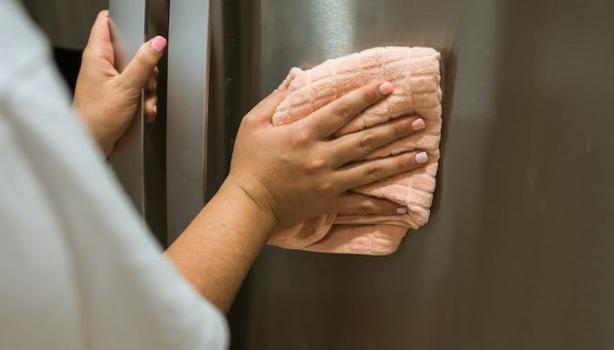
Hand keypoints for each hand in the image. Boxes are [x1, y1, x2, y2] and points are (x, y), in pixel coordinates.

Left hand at [74, 10, 166, 154]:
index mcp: (97, 56)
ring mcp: (108, 81)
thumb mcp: (127, 88)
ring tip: (143, 101)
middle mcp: (101, 66)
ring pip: (137, 73)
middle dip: (146, 67)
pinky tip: (143, 110)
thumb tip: (157, 43)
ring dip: (147, 88)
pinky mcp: (115, 95)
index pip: (106, 23)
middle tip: (146, 79)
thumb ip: (143, 63)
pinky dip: (144, 100)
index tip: (141, 31)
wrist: (92, 144)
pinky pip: (136, 90)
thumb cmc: (97, 119)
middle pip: (132, 52)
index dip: (124, 22)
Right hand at [226, 81, 428, 227]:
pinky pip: (361, 205)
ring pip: (370, 170)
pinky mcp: (330, 202)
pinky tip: (403, 207)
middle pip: (365, 140)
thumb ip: (276, 99)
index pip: (341, 111)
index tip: (388, 87)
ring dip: (398, 162)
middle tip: (419, 121)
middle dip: (394, 129)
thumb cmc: (248, 163)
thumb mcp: (253, 124)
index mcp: (303, 134)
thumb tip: (297, 77)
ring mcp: (329, 182)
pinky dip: (382, 207)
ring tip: (423, 154)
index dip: (366, 97)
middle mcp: (321, 157)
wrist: (249, 204)